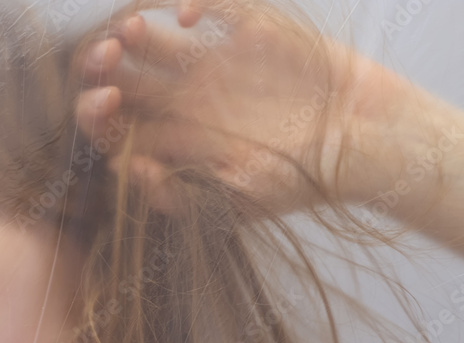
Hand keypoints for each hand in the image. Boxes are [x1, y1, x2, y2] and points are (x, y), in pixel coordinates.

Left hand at [73, 0, 412, 214]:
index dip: (96, 112)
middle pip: (120, 78)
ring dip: (132, 31)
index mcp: (173, 142)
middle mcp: (184, 102)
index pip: (113, 126)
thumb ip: (177, 193)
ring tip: (129, 31)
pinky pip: (207, 8)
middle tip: (104, 59)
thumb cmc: (301, 181)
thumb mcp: (237, 201)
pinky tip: (183, 16)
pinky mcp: (249, 33)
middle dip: (101, 67)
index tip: (104, 103)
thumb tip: (124, 170)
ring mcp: (212, 65)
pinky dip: (189, 3)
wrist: (367, 145)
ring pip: (151, 41)